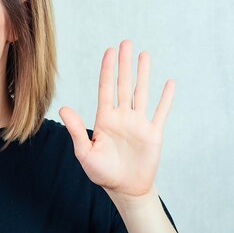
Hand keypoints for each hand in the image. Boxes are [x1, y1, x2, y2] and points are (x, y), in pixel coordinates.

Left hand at [59, 40, 174, 197]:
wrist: (124, 189)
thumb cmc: (101, 172)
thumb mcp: (85, 152)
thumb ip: (76, 130)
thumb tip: (64, 108)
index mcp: (104, 119)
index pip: (106, 88)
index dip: (107, 70)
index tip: (109, 51)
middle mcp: (122, 116)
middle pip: (123, 84)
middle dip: (124, 64)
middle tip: (126, 43)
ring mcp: (138, 123)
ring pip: (141, 93)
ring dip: (143, 74)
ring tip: (145, 54)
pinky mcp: (153, 133)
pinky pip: (161, 112)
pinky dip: (166, 98)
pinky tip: (169, 83)